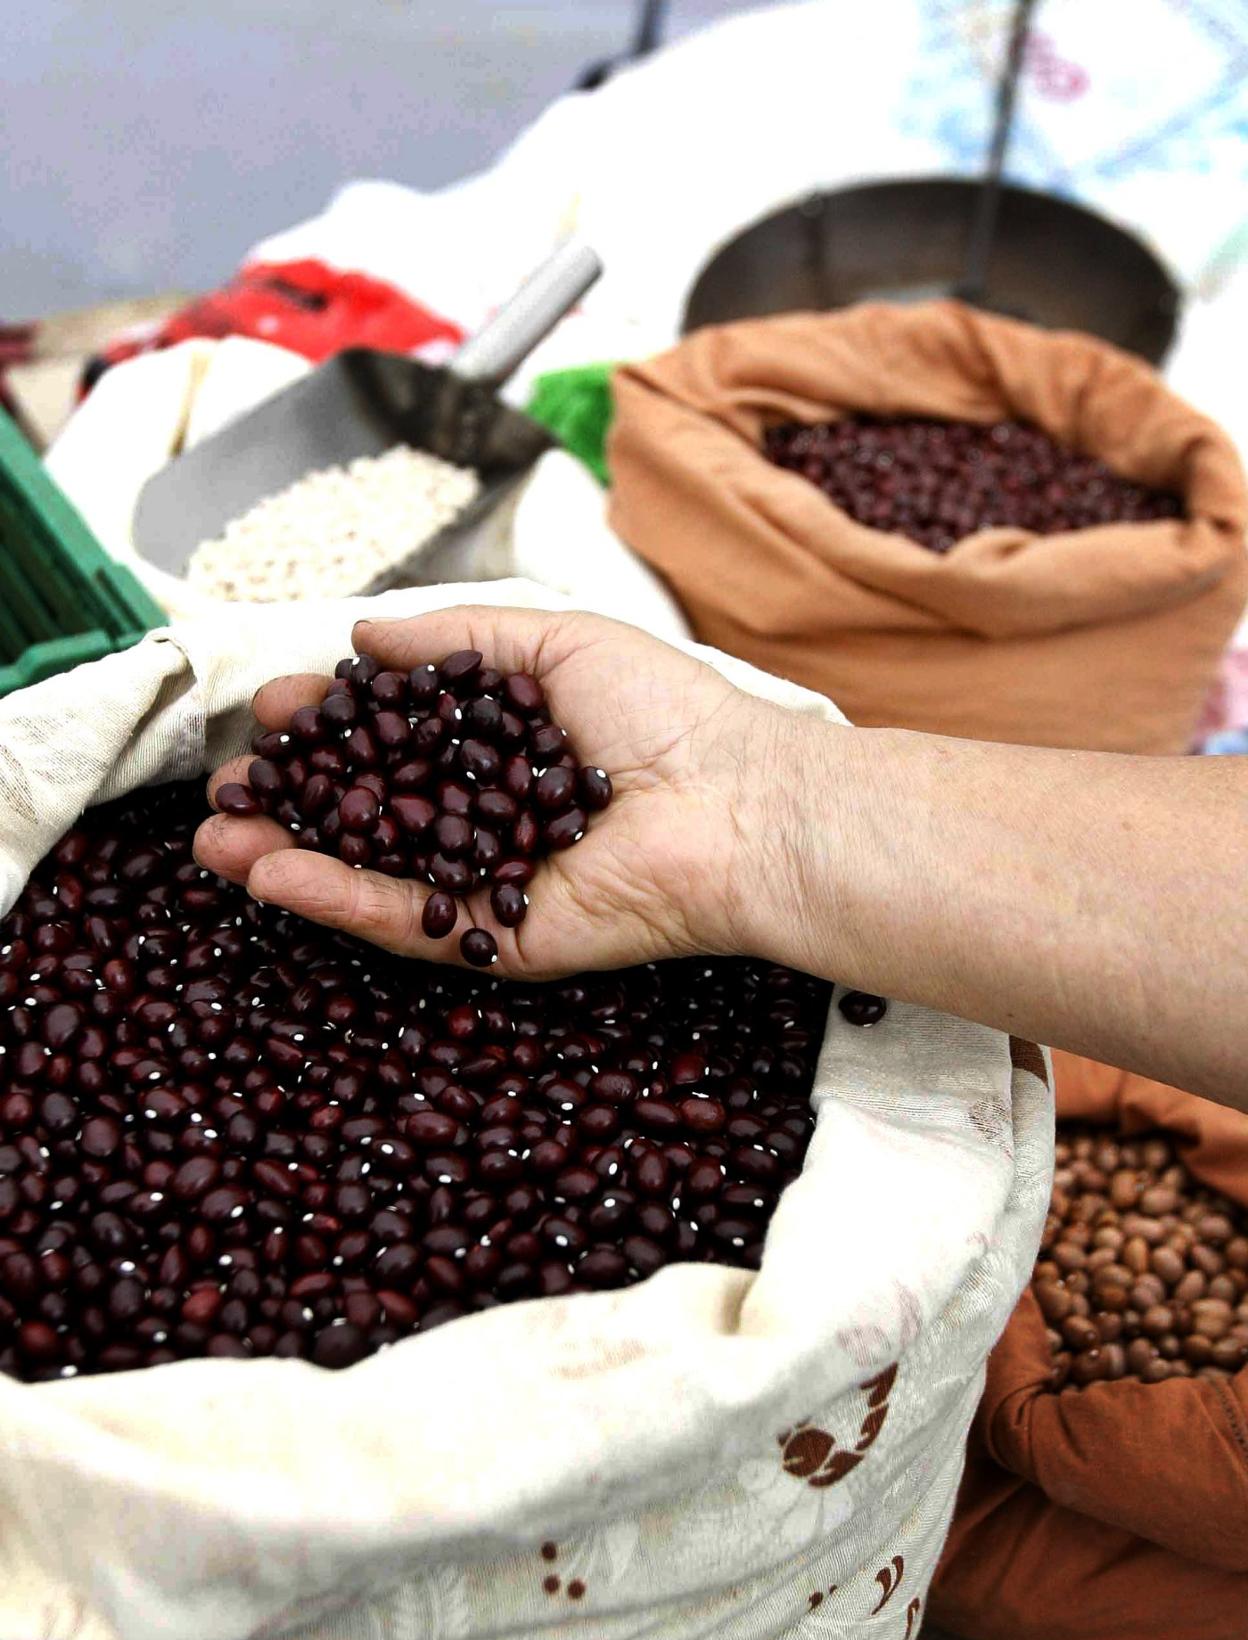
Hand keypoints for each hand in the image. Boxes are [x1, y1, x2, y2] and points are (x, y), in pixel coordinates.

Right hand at [194, 606, 794, 976]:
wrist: (731, 803)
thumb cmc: (664, 712)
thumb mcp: (551, 640)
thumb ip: (452, 639)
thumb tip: (362, 636)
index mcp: (498, 749)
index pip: (391, 738)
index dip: (329, 724)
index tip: (270, 705)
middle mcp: (483, 818)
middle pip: (365, 812)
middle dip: (289, 799)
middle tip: (222, 786)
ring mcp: (483, 884)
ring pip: (366, 873)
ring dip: (285, 855)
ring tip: (213, 840)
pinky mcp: (491, 939)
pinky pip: (399, 920)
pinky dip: (331, 899)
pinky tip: (266, 874)